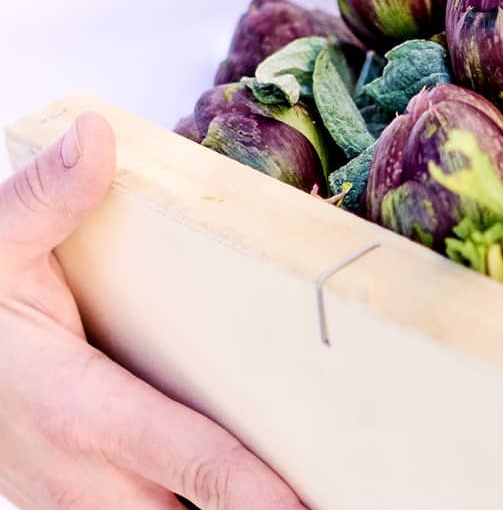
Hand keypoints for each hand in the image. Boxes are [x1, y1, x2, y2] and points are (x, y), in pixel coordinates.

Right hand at [0, 113, 306, 509]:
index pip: (193, 460)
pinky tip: (263, 490)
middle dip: (264, 508)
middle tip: (345, 490)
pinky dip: (200, 507)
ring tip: (321, 491)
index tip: (309, 502)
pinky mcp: (82, 508)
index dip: (258, 492)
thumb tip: (96, 139)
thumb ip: (46, 199)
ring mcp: (80, 504)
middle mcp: (85, 478)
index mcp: (81, 410)